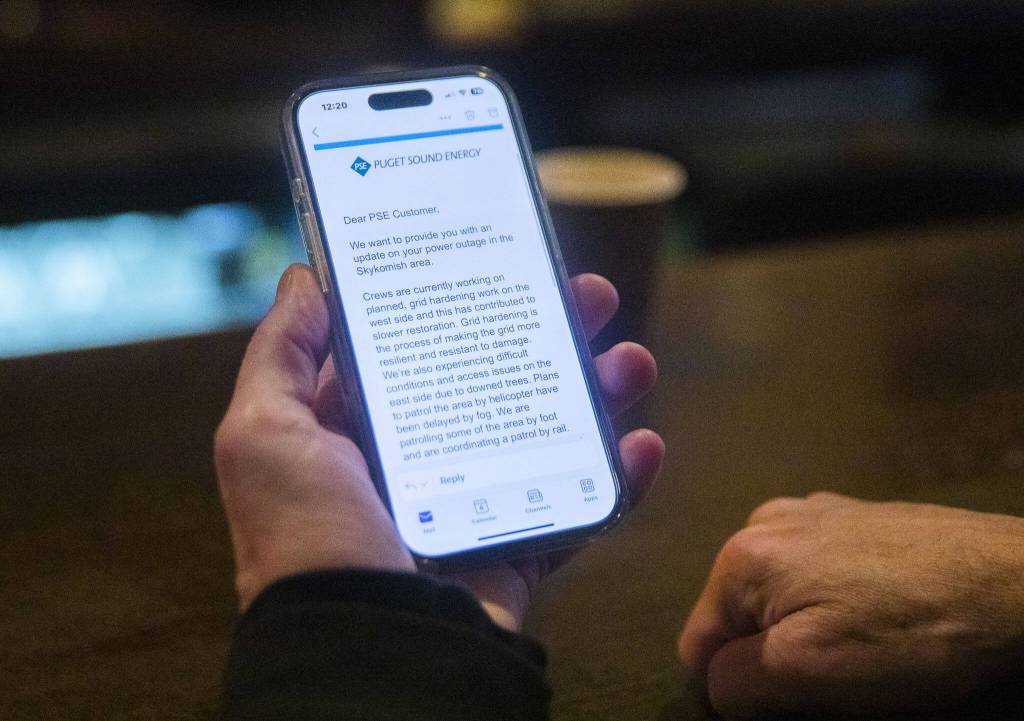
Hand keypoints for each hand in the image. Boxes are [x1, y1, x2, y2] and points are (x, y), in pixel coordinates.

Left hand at [217, 265, 662, 615]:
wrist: (362, 646)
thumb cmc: (303, 537)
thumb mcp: (263, 433)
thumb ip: (282, 354)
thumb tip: (301, 279)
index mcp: (363, 427)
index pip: (423, 347)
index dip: (463, 303)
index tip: (503, 262)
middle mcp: (423, 459)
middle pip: (499, 379)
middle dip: (548, 333)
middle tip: (591, 295)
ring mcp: (477, 503)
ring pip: (550, 433)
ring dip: (596, 394)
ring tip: (631, 361)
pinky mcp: (518, 549)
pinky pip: (578, 508)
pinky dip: (617, 479)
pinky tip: (643, 444)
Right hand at [678, 492, 1023, 718]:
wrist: (1015, 580)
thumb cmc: (909, 633)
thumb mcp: (806, 675)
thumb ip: (735, 681)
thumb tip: (716, 680)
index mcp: (741, 556)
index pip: (698, 646)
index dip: (740, 684)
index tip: (799, 692)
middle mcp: (765, 520)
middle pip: (740, 616)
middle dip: (776, 650)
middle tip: (840, 668)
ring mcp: (813, 510)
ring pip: (780, 594)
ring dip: (808, 624)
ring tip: (869, 639)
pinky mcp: (856, 513)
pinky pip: (819, 571)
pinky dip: (837, 597)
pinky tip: (885, 609)